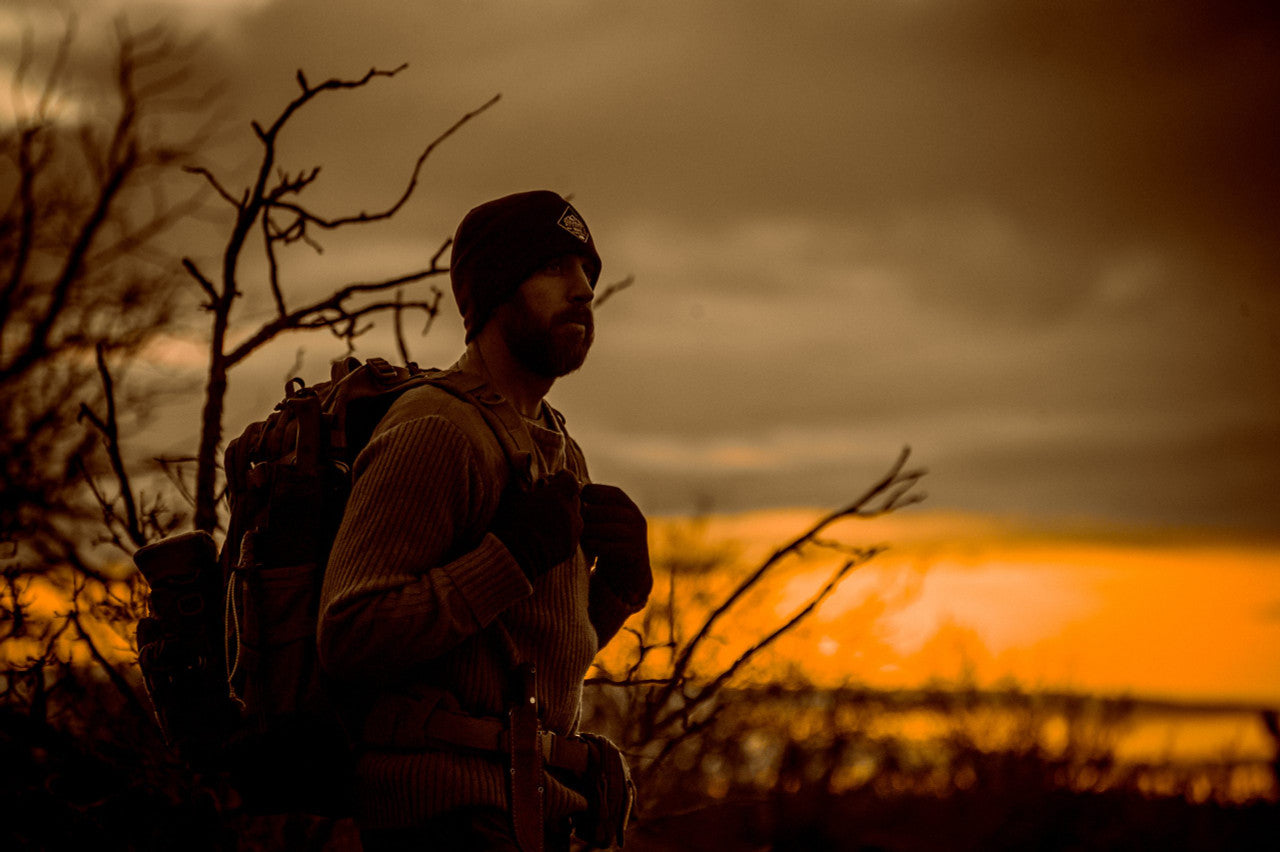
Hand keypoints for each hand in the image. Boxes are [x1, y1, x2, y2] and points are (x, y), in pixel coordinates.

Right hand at [491, 470, 581, 579]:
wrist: (513, 558)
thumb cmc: (510, 523)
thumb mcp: (514, 496)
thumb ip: (530, 485)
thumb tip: (536, 480)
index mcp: (559, 494)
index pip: (570, 477)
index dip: (560, 478)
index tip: (551, 482)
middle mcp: (571, 510)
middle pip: (574, 497)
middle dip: (563, 497)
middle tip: (546, 502)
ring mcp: (573, 530)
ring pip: (575, 516)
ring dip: (564, 515)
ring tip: (546, 521)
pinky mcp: (571, 548)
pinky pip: (571, 535)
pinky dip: (563, 533)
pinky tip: (547, 537)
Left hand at [581, 483, 651, 604]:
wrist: (627, 573)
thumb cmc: (608, 542)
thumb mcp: (607, 521)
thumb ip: (595, 507)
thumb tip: (570, 489)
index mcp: (629, 507)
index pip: (613, 493)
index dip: (594, 492)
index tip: (577, 498)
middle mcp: (636, 519)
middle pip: (604, 511)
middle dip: (585, 516)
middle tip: (571, 521)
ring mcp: (636, 537)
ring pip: (604, 529)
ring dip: (586, 532)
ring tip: (576, 535)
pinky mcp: (632, 554)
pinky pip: (606, 547)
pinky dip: (593, 546)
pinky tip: (586, 547)